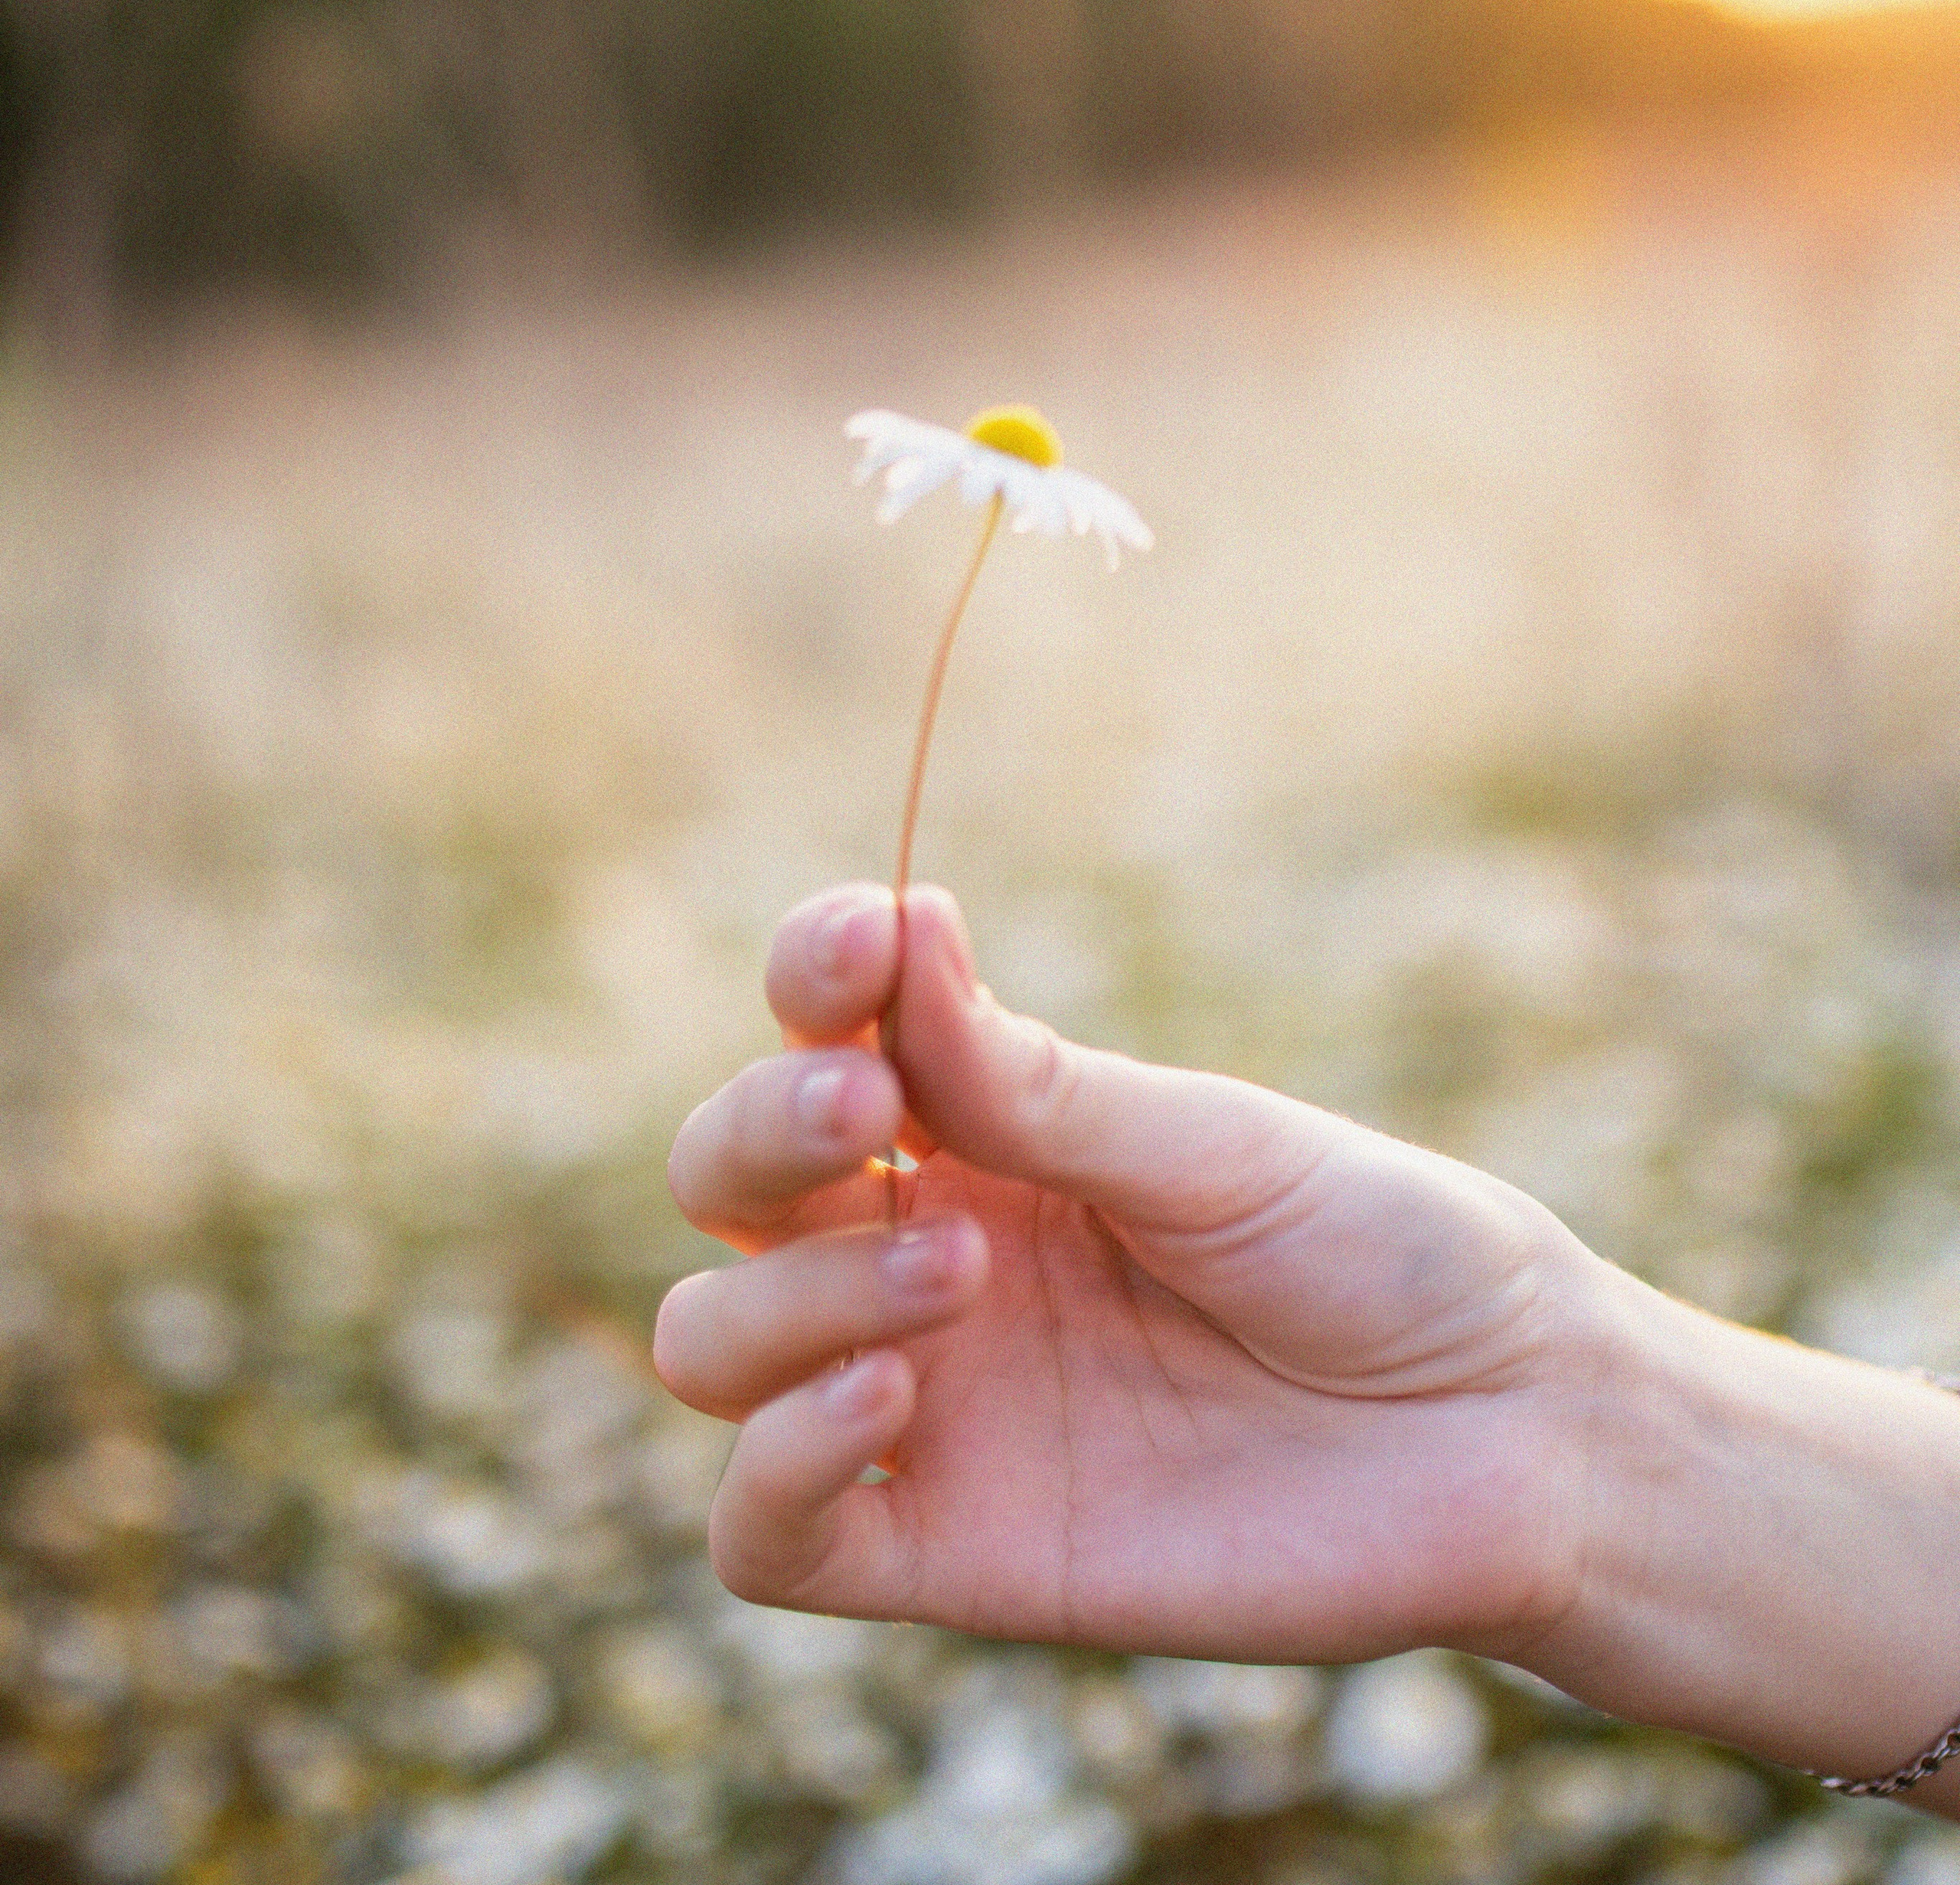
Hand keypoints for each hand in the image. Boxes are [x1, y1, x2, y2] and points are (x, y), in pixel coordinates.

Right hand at [658, 883, 1613, 1664]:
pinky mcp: (953, 1548)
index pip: (819, 1037)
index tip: (865, 940)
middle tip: (880, 1112)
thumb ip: (1043, 1086)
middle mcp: (934, 1253)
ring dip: (793, 1294)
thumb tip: (900, 933)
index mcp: (991, 1136)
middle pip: (726, 1183)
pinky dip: (780, 1463)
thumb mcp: (1214, 1148)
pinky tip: (896, 1400)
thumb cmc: (1382, 1254)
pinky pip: (766, 1535)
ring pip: (712, 1344)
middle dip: (764, 1130)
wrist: (1510, 1438)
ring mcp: (933, 1403)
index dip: (805, 976)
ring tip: (962, 1279)